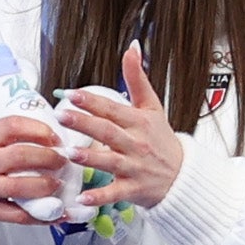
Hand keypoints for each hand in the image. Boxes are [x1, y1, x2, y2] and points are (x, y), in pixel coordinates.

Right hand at [0, 111, 68, 227]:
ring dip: (46, 185)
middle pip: (20, 155)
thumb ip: (8, 137)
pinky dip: (41, 216)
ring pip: (20, 186)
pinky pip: (18, 215)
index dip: (40, 130)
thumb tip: (51, 138)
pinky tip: (56, 213)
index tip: (55, 138)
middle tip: (62, 161)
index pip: (13, 126)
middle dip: (49, 158)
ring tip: (57, 184)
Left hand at [52, 45, 187, 208]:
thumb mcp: (153, 106)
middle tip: (61, 115)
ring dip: (90, 158)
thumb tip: (132, 47)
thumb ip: (138, 78)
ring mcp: (135, 167)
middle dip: (85, 123)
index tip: (71, 94)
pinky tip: (82, 197)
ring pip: (111, 161)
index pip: (113, 108)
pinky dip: (99, 196)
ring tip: (69, 153)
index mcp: (138, 122)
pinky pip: (115, 193)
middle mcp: (136, 143)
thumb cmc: (162, 140)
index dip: (92, 101)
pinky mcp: (133, 189)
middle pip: (108, 131)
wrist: (183, 176)